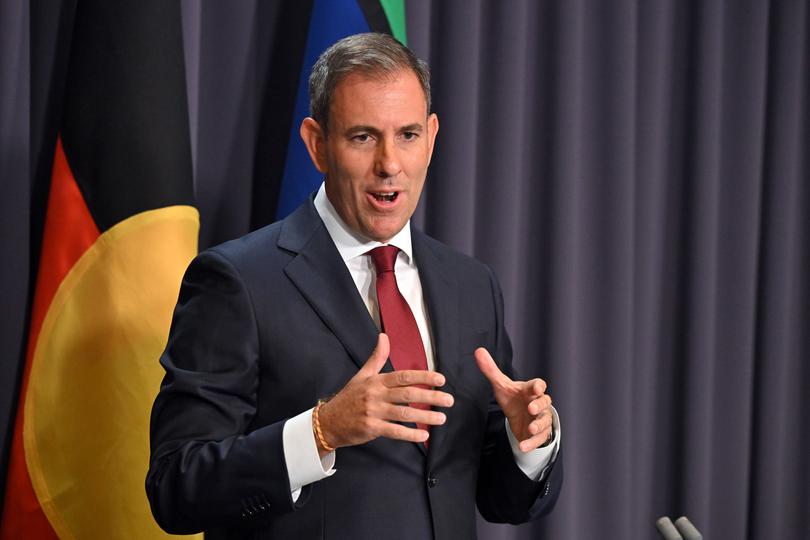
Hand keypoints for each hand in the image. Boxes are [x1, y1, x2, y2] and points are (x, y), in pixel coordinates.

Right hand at [317, 334, 453, 454]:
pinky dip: (409, 434)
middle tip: (449, 400)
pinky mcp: (371, 428)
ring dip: (425, 416)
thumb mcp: (362, 375)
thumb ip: (377, 357)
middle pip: (407, 394)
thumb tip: (384, 336)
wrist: (329, 421)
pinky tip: (424, 434)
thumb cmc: (349, 397)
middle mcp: (376, 395)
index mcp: (376, 381)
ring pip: (404, 413)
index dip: (423, 377)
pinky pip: (394, 431)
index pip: (404, 376)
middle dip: (430, 396)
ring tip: (441, 418)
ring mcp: (373, 412)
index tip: (441, 380)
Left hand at [474, 347, 553, 452]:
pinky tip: (523, 446)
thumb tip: (478, 350)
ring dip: (539, 425)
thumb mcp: (501, 385)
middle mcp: (538, 403)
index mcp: (530, 389)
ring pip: (545, 421)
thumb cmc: (512, 398)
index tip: (536, 387)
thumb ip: (490, 370)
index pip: (538, 384)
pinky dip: (532, 443)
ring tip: (531, 428)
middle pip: (545, 402)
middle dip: (539, 405)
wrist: (519, 417)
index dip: (538, 385)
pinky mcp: (539, 433)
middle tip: (531, 408)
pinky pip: (539, 438)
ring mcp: (540, 418)